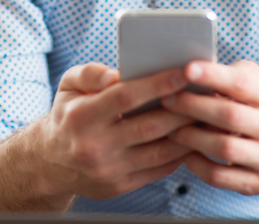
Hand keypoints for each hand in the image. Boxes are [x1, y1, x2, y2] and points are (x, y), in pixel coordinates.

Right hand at [32, 62, 194, 199]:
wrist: (50, 161)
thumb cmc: (68, 114)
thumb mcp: (67, 86)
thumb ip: (90, 73)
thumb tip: (116, 73)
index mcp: (81, 117)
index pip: (125, 97)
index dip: (157, 84)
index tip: (184, 72)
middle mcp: (94, 146)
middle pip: (149, 126)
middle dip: (183, 109)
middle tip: (208, 93)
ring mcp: (108, 170)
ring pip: (160, 151)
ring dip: (188, 133)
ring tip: (208, 115)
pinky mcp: (119, 187)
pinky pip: (158, 169)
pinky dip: (179, 153)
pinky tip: (193, 136)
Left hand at [161, 60, 258, 194]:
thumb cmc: (254, 105)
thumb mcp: (252, 82)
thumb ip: (228, 74)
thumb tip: (190, 70)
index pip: (241, 83)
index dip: (212, 76)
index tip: (186, 70)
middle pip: (230, 115)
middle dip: (193, 106)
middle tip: (166, 100)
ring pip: (224, 147)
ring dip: (191, 137)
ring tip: (169, 128)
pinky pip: (219, 176)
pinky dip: (196, 164)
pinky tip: (183, 153)